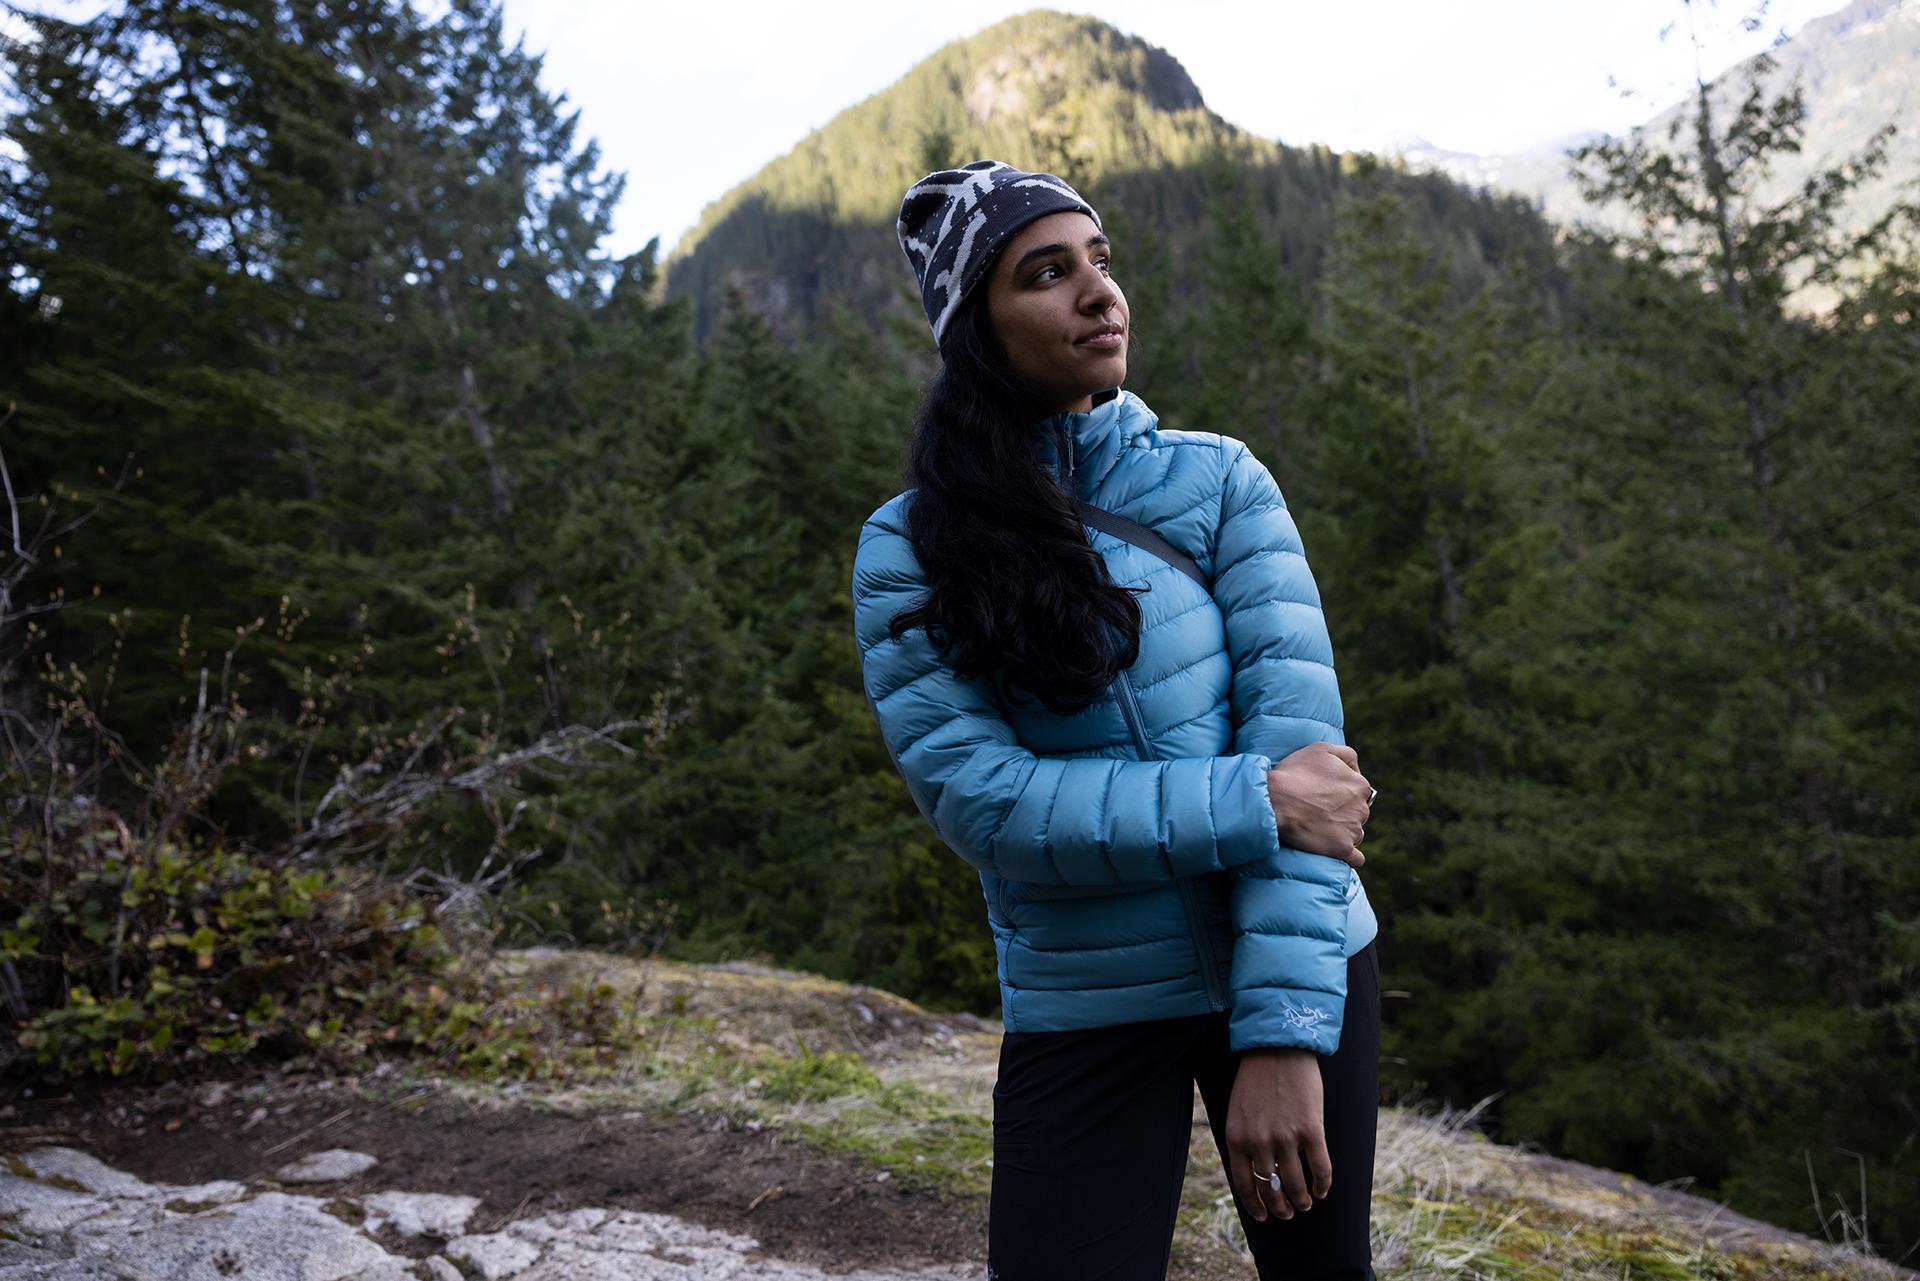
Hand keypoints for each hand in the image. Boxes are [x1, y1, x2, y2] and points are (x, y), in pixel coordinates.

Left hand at [1225, 1047, 1329, 1221]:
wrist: (1277, 1047)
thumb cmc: (1256, 1078)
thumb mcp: (1238, 1111)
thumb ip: (1244, 1140)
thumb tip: (1256, 1172)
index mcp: (1236, 1138)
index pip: (1243, 1185)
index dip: (1255, 1206)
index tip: (1263, 1216)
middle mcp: (1258, 1142)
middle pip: (1270, 1189)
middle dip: (1280, 1207)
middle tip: (1288, 1212)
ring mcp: (1285, 1137)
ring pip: (1295, 1185)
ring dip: (1302, 1200)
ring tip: (1306, 1203)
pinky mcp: (1311, 1129)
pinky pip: (1320, 1169)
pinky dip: (1323, 1185)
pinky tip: (1323, 1190)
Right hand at [1266, 743, 1370, 866]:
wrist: (1275, 801)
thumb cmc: (1295, 773)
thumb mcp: (1321, 748)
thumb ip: (1347, 755)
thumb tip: (1358, 769)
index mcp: (1360, 785)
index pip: (1359, 791)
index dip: (1341, 793)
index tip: (1324, 795)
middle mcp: (1362, 808)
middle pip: (1358, 813)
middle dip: (1343, 812)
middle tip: (1319, 811)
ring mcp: (1353, 830)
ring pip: (1355, 833)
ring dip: (1343, 832)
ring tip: (1319, 828)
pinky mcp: (1343, 849)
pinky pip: (1356, 858)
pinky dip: (1350, 856)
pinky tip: (1338, 851)